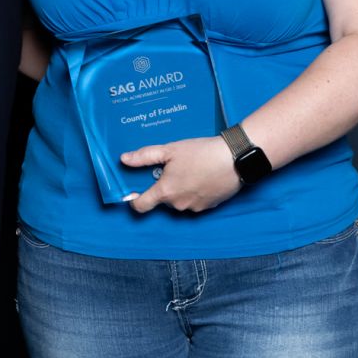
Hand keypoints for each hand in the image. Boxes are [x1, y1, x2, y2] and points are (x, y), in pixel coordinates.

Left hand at [122, 136, 240, 214]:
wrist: (234, 160)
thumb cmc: (201, 153)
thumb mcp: (169, 150)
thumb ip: (144, 156)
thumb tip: (124, 160)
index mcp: (165, 191)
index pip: (141, 206)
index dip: (134, 200)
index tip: (133, 192)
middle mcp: (178, 204)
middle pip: (162, 199)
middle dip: (164, 186)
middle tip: (173, 168)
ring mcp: (194, 208)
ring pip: (179, 200)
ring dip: (180, 189)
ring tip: (191, 170)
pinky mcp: (208, 207)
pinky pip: (194, 201)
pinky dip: (194, 192)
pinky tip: (202, 176)